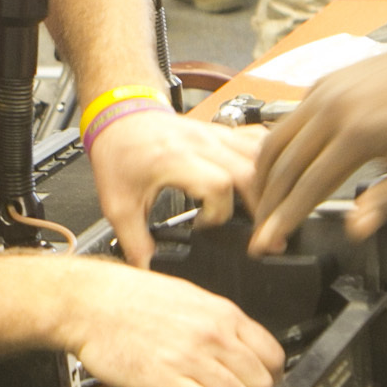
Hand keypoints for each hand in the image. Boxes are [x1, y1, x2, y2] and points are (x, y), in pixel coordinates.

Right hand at [53, 258, 282, 386]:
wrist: (91, 303)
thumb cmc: (132, 300)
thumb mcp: (191, 299)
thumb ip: (220, 324)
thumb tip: (241, 349)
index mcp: (224, 314)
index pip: (273, 355)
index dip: (268, 378)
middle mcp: (214, 335)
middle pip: (261, 383)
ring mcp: (192, 358)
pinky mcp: (166, 381)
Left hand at [87, 108, 264, 265]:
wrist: (120, 116)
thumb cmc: (119, 153)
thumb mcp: (119, 203)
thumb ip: (135, 241)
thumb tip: (148, 271)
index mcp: (176, 158)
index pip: (220, 186)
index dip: (219, 215)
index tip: (204, 228)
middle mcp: (201, 142)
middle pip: (251, 172)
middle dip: (257, 205)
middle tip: (255, 230)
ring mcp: (216, 133)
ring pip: (261, 155)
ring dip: (267, 184)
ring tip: (264, 209)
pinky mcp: (223, 131)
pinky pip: (258, 141)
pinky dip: (267, 162)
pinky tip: (264, 180)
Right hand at [246, 44, 386, 253]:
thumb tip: (356, 229)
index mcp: (360, 132)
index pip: (310, 185)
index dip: (285, 218)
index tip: (267, 241)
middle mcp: (334, 108)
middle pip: (284, 165)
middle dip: (267, 204)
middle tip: (260, 231)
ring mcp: (324, 92)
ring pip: (274, 140)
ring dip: (263, 177)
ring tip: (263, 205)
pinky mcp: (320, 83)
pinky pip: (286, 121)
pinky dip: (275, 149)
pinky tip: (278, 170)